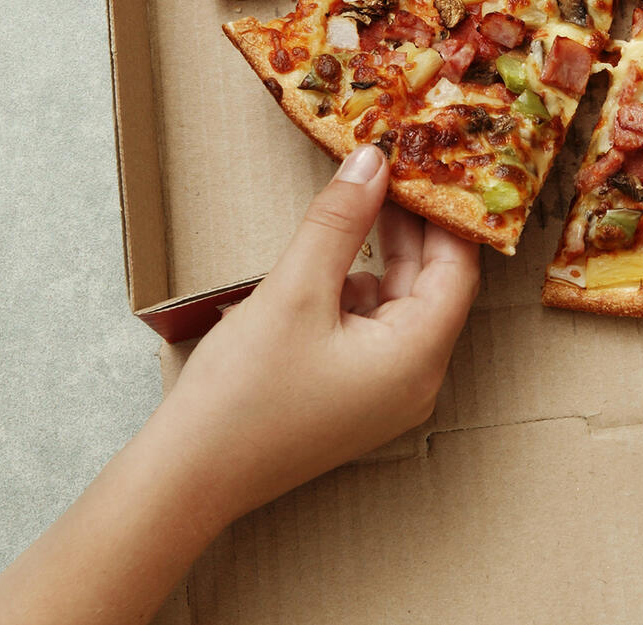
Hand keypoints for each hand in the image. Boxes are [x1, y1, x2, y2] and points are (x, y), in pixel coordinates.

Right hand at [152, 144, 479, 519]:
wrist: (185, 479)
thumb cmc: (242, 396)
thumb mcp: (296, 290)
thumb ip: (341, 221)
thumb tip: (373, 162)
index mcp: (418, 358)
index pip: (457, 268)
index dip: (445, 212)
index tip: (431, 163)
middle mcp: (415, 379)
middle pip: (432, 284)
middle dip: (413, 225)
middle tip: (397, 166)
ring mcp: (385, 391)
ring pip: (400, 302)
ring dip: (384, 252)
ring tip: (366, 195)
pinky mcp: (354, 394)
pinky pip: (373, 326)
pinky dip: (358, 286)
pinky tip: (333, 255)